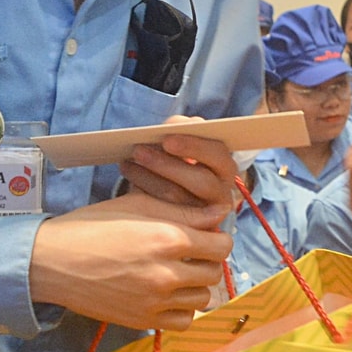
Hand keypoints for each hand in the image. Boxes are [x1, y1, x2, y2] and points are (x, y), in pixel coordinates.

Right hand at [30, 191, 232, 331]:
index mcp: (169, 238)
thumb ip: (183, 211)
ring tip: (177, 274)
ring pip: (202, 298)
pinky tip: (167, 295)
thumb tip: (221, 213)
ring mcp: (157, 300)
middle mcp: (168, 272)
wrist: (53, 262)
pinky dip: (182, 309)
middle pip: (213, 272)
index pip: (221, 245)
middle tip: (190, 254)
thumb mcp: (138, 206)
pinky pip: (184, 321)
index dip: (218, 239)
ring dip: (196, 285)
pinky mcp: (144, 320)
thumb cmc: (92, 226)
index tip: (206, 236)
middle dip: (207, 261)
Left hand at [118, 118, 238, 212]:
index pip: (217, 154)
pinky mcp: (184, 226)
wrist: (172, 196)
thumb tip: (174, 125)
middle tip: (138, 151)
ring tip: (126, 163)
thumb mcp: (182, 144)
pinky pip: (162, 212)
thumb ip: (180, 131)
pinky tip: (129, 175)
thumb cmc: (179, 159)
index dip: (193, 146)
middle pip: (201, 182)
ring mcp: (205, 214)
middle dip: (166, 164)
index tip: (167, 140)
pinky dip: (142, 191)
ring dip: (147, 177)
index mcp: (225, 166)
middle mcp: (221, 192)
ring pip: (177, 197)